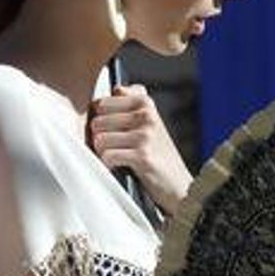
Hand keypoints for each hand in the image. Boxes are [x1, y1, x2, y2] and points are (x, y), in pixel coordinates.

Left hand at [89, 84, 191, 213]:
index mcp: (145, 103)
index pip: (101, 102)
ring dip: (104, 153)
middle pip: (97, 121)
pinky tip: (120, 167)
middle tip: (115, 148)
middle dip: (100, 138)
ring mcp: (145, 135)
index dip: (100, 120)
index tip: (111, 131)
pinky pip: (107, 156)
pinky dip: (109, 165)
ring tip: (119, 157)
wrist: (178, 185)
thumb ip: (131, 103)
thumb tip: (112, 90)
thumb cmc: (157, 154)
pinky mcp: (142, 156)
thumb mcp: (148, 123)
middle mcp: (146, 115)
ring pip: (99, 139)